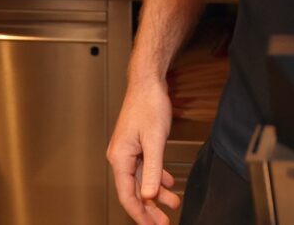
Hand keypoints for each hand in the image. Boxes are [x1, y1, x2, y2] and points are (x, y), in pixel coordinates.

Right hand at [107, 76, 180, 224]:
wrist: (148, 82)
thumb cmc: (149, 105)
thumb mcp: (155, 140)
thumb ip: (153, 169)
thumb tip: (149, 195)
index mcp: (120, 158)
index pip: (127, 195)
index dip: (140, 213)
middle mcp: (121, 157)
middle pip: (134, 191)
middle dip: (149, 209)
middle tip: (163, 223)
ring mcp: (129, 151)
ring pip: (142, 180)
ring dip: (157, 194)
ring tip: (173, 205)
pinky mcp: (137, 145)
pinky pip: (146, 168)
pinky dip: (158, 178)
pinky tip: (169, 184)